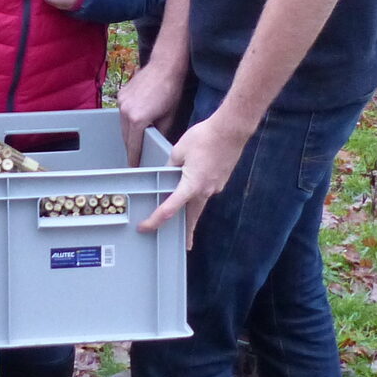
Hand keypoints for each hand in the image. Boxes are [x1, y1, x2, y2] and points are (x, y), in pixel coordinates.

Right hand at [117, 57, 186, 166]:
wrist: (165, 65)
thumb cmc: (171, 90)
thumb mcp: (170, 116)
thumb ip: (160, 132)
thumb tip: (157, 142)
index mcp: (138, 120)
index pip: (133, 146)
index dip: (134, 158)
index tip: (134, 167)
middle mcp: (125, 112)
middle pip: (126, 136)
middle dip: (131, 146)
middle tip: (137, 155)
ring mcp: (121, 102)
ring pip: (123, 125)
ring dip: (129, 132)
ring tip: (138, 138)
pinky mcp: (121, 95)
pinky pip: (122, 113)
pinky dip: (128, 119)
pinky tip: (138, 119)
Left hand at [139, 111, 246, 247]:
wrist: (232, 129)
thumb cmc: (205, 137)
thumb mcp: (179, 150)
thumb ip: (170, 166)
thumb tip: (166, 173)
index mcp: (191, 185)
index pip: (169, 209)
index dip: (155, 220)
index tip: (145, 227)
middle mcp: (205, 191)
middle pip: (192, 217)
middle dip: (188, 232)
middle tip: (185, 246)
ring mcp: (216, 186)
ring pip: (200, 204)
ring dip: (193, 212)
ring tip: (187, 218)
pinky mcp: (221, 180)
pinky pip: (207, 192)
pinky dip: (200, 195)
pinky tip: (196, 186)